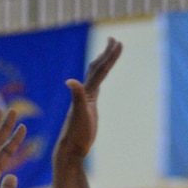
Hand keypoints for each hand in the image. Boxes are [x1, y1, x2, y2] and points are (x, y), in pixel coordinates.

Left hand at [55, 37, 122, 162]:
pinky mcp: (88, 108)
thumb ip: (76, 97)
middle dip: (106, 54)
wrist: (71, 149)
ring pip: (95, 77)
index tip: (118, 42)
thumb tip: (70, 81)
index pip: (100, 70)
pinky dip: (99, 80)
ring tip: (108, 54)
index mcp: (86, 92)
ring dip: (102, 64)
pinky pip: (95, 88)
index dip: (109, 56)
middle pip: (97, 69)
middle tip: (113, 39)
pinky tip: (99, 82)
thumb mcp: (79, 114)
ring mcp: (86, 100)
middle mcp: (85, 93)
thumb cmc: (76, 134)